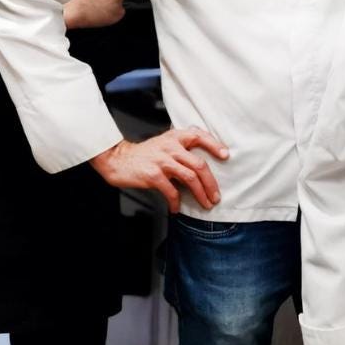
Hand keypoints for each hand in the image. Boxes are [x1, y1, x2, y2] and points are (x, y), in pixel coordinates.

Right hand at [63, 0, 125, 29]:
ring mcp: (119, 2)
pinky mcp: (119, 13)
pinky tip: (105, 16)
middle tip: (104, 4)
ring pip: (120, 4)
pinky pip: (120, 14)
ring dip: (114, 7)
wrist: (79, 11)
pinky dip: (115, 15)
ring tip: (103, 10)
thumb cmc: (82, 0)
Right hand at [90, 126, 228, 212]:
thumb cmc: (145, 154)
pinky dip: (176, 202)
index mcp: (175, 137)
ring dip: (200, 194)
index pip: (199, 136)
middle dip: (211, 183)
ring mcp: (162, 161)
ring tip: (205, 204)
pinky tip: (177, 208)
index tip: (226, 156)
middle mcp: (171, 147)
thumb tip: (203, 165)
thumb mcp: (164, 143)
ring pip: (190, 178)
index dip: (215, 145)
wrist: (119, 159)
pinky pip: (171, 191)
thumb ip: (182, 148)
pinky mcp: (153, 175)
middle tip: (216, 196)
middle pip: (199, 165)